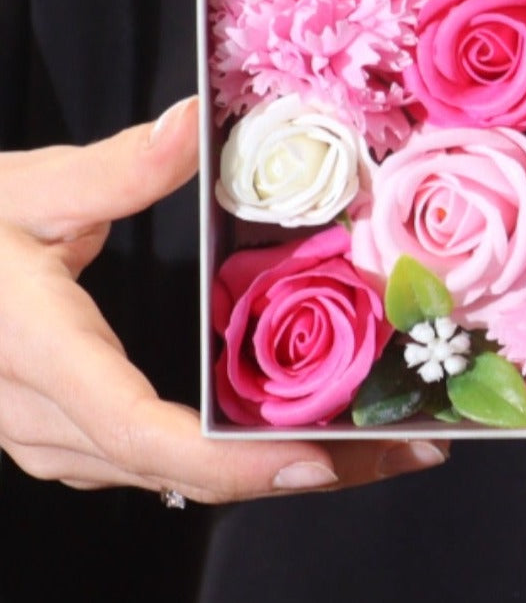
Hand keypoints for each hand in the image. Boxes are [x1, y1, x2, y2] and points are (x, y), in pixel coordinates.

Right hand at [0, 97, 447, 500]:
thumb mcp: (27, 189)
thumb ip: (117, 167)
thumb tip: (195, 124)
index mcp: (41, 355)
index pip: (143, 433)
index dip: (235, 459)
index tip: (321, 460)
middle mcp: (47, 420)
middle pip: (187, 472)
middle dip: (304, 469)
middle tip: (410, 446)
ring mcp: (54, 440)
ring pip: (179, 478)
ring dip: (281, 467)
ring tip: (379, 441)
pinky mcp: (68, 437)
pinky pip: (161, 464)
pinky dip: (236, 457)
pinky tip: (298, 432)